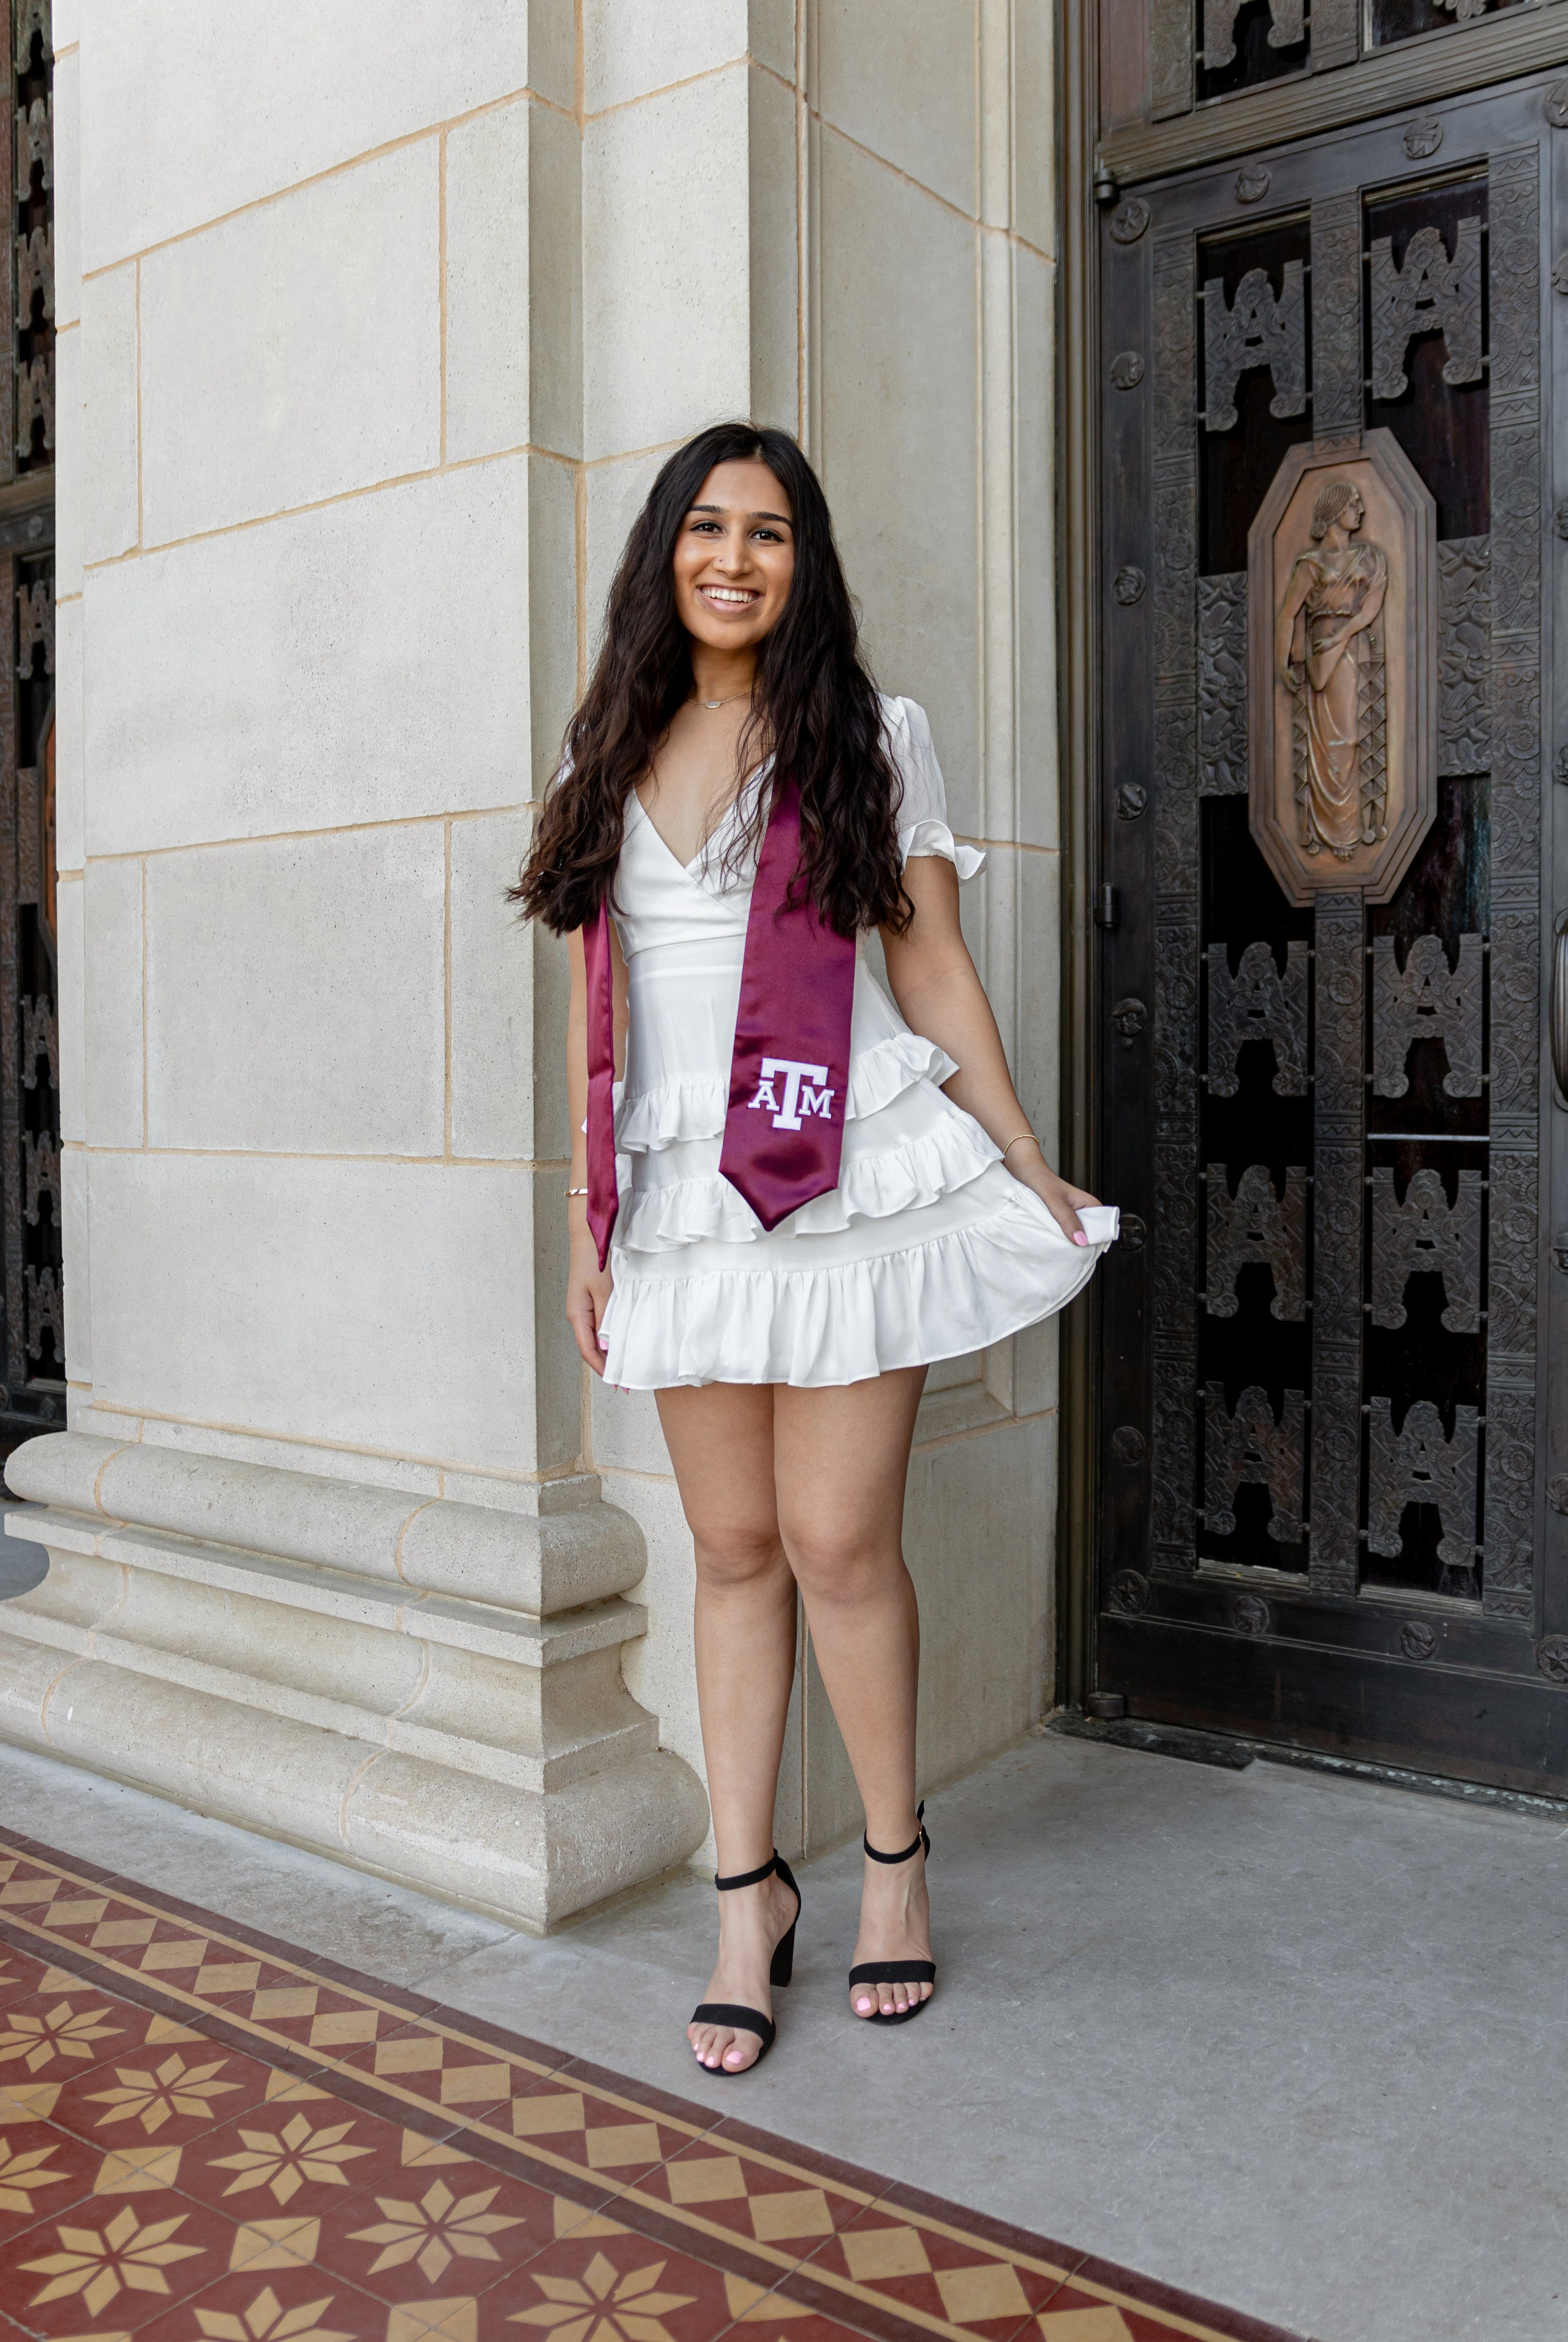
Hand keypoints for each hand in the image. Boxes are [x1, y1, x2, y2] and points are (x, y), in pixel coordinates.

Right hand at [567, 1220, 613, 1374]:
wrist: (590, 1236)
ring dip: (607, 1353)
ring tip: (623, 1366)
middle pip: (589, 1348)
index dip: (602, 1369)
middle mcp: (576, 1314)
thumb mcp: (605, 1292)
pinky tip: (617, 1343)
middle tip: (624, 1382)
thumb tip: (607, 1349)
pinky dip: (607, 1338)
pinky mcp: (588, 1300)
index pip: (588, 1350)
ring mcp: (581, 1308)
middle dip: (605, 1365)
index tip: (617, 1383)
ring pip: (593, 1338)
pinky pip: (597, 1326)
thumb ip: (606, 1321)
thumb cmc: (596, 1261)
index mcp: (577, 1315)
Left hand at [1002, 1140, 1098, 1244]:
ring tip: (1059, 1248)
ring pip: (1075, 1236)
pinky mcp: (1060, 1220)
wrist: (1024, 1171)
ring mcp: (1072, 1216)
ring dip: (1068, 1243)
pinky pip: (1064, 1234)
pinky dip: (1058, 1239)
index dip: (1096, 1240)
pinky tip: (1052, 1242)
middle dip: (1080, 1245)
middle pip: (1089, 1235)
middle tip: (1068, 1253)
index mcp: (1091, 1204)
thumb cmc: (1041, 1180)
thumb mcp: (1055, 1201)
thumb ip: (1067, 1219)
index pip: (1103, 1228)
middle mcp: (1084, 1211)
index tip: (1084, 1252)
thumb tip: (1081, 1241)